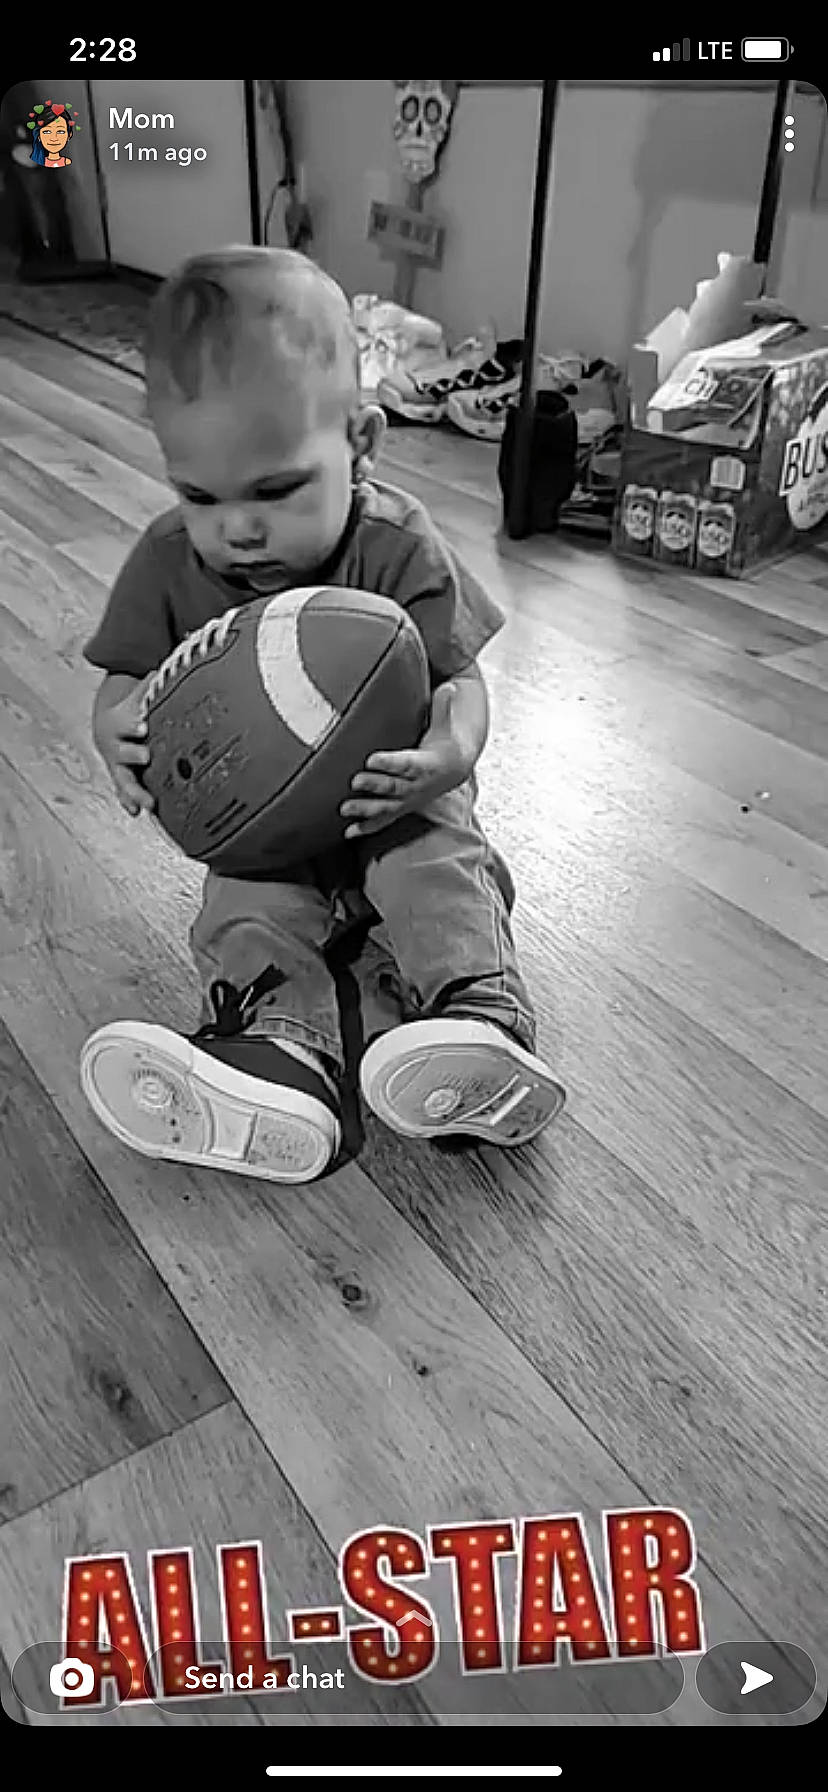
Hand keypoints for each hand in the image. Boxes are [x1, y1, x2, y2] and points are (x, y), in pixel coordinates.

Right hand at [93, 686, 154, 816]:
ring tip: (148, 802)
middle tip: (146, 756)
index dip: (132, 724)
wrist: (108, 725)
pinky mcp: (124, 779)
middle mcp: (116, 746)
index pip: (125, 722)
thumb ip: (153, 685)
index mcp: (119, 722)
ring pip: (124, 779)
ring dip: (135, 791)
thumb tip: (173, 665)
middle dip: (133, 755)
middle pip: (123, 752)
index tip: (142, 727)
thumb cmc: (132, 709)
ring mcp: (119, 765)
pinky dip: (130, 802)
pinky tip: (136, 812)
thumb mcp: (139, 694)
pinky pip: (125, 792)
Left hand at [341, 682, 468, 838]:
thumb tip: (449, 686)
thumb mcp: (445, 723)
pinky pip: (383, 821)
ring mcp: (408, 799)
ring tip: (344, 808)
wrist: (453, 768)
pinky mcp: (400, 807)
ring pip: (386, 807)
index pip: (408, 764)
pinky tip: (348, 833)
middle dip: (374, 785)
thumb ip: (443, 706)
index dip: (391, 763)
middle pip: (394, 786)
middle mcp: (418, 785)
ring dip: (365, 809)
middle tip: (355, 781)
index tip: (371, 759)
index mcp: (428, 763)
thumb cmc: (444, 740)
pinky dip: (366, 828)